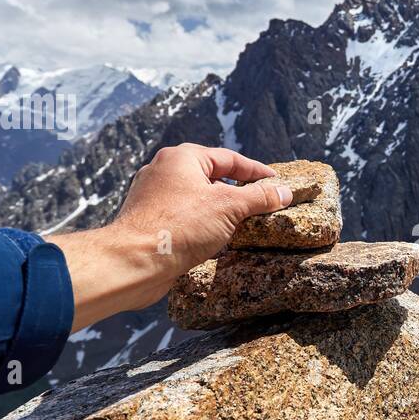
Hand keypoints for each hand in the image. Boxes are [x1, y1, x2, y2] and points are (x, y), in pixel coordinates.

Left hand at [48, 144, 291, 330]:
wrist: (134, 261)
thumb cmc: (179, 227)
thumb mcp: (229, 208)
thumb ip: (259, 198)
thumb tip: (284, 193)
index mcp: (182, 158)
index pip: (229, 159)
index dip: (256, 172)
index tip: (276, 183)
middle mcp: (165, 172)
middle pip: (212, 177)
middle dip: (238, 191)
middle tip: (262, 202)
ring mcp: (154, 197)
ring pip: (198, 198)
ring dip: (221, 210)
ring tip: (244, 223)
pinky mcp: (150, 221)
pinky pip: (185, 217)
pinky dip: (204, 224)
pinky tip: (216, 240)